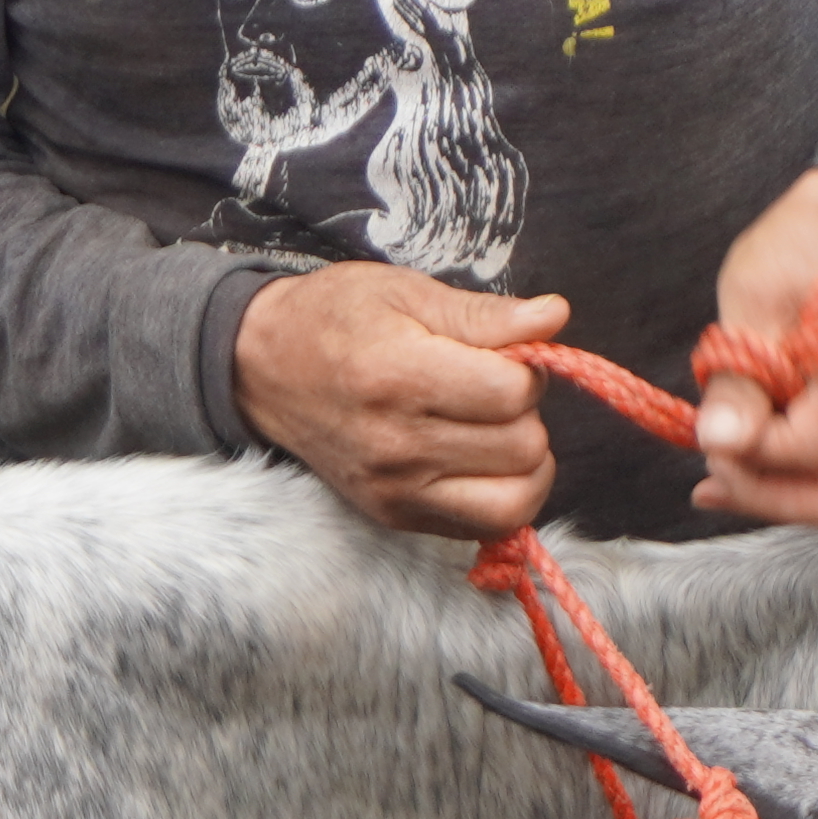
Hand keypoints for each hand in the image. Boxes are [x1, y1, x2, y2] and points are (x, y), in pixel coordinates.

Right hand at [232, 265, 566, 539]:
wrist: (261, 369)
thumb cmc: (335, 318)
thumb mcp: (406, 291)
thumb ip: (485, 314)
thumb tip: (556, 317)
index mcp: (398, 375)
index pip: (514, 393)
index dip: (527, 367)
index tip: (501, 353)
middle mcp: (396, 445)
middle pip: (523, 447)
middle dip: (525, 412)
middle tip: (491, 386)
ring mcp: (394, 490)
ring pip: (516, 500)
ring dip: (523, 461)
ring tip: (494, 428)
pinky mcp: (394, 516)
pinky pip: (484, 526)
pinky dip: (500, 494)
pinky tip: (480, 459)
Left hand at [692, 172, 817, 527]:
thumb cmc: (800, 249)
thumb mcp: (754, 297)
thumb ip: (741, 377)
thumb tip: (718, 441)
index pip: (808, 451)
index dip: (746, 455)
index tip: (702, 433)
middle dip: (761, 494)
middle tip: (706, 474)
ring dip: (773, 489)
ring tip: (717, 467)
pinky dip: (790, 474)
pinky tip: (745, 455)